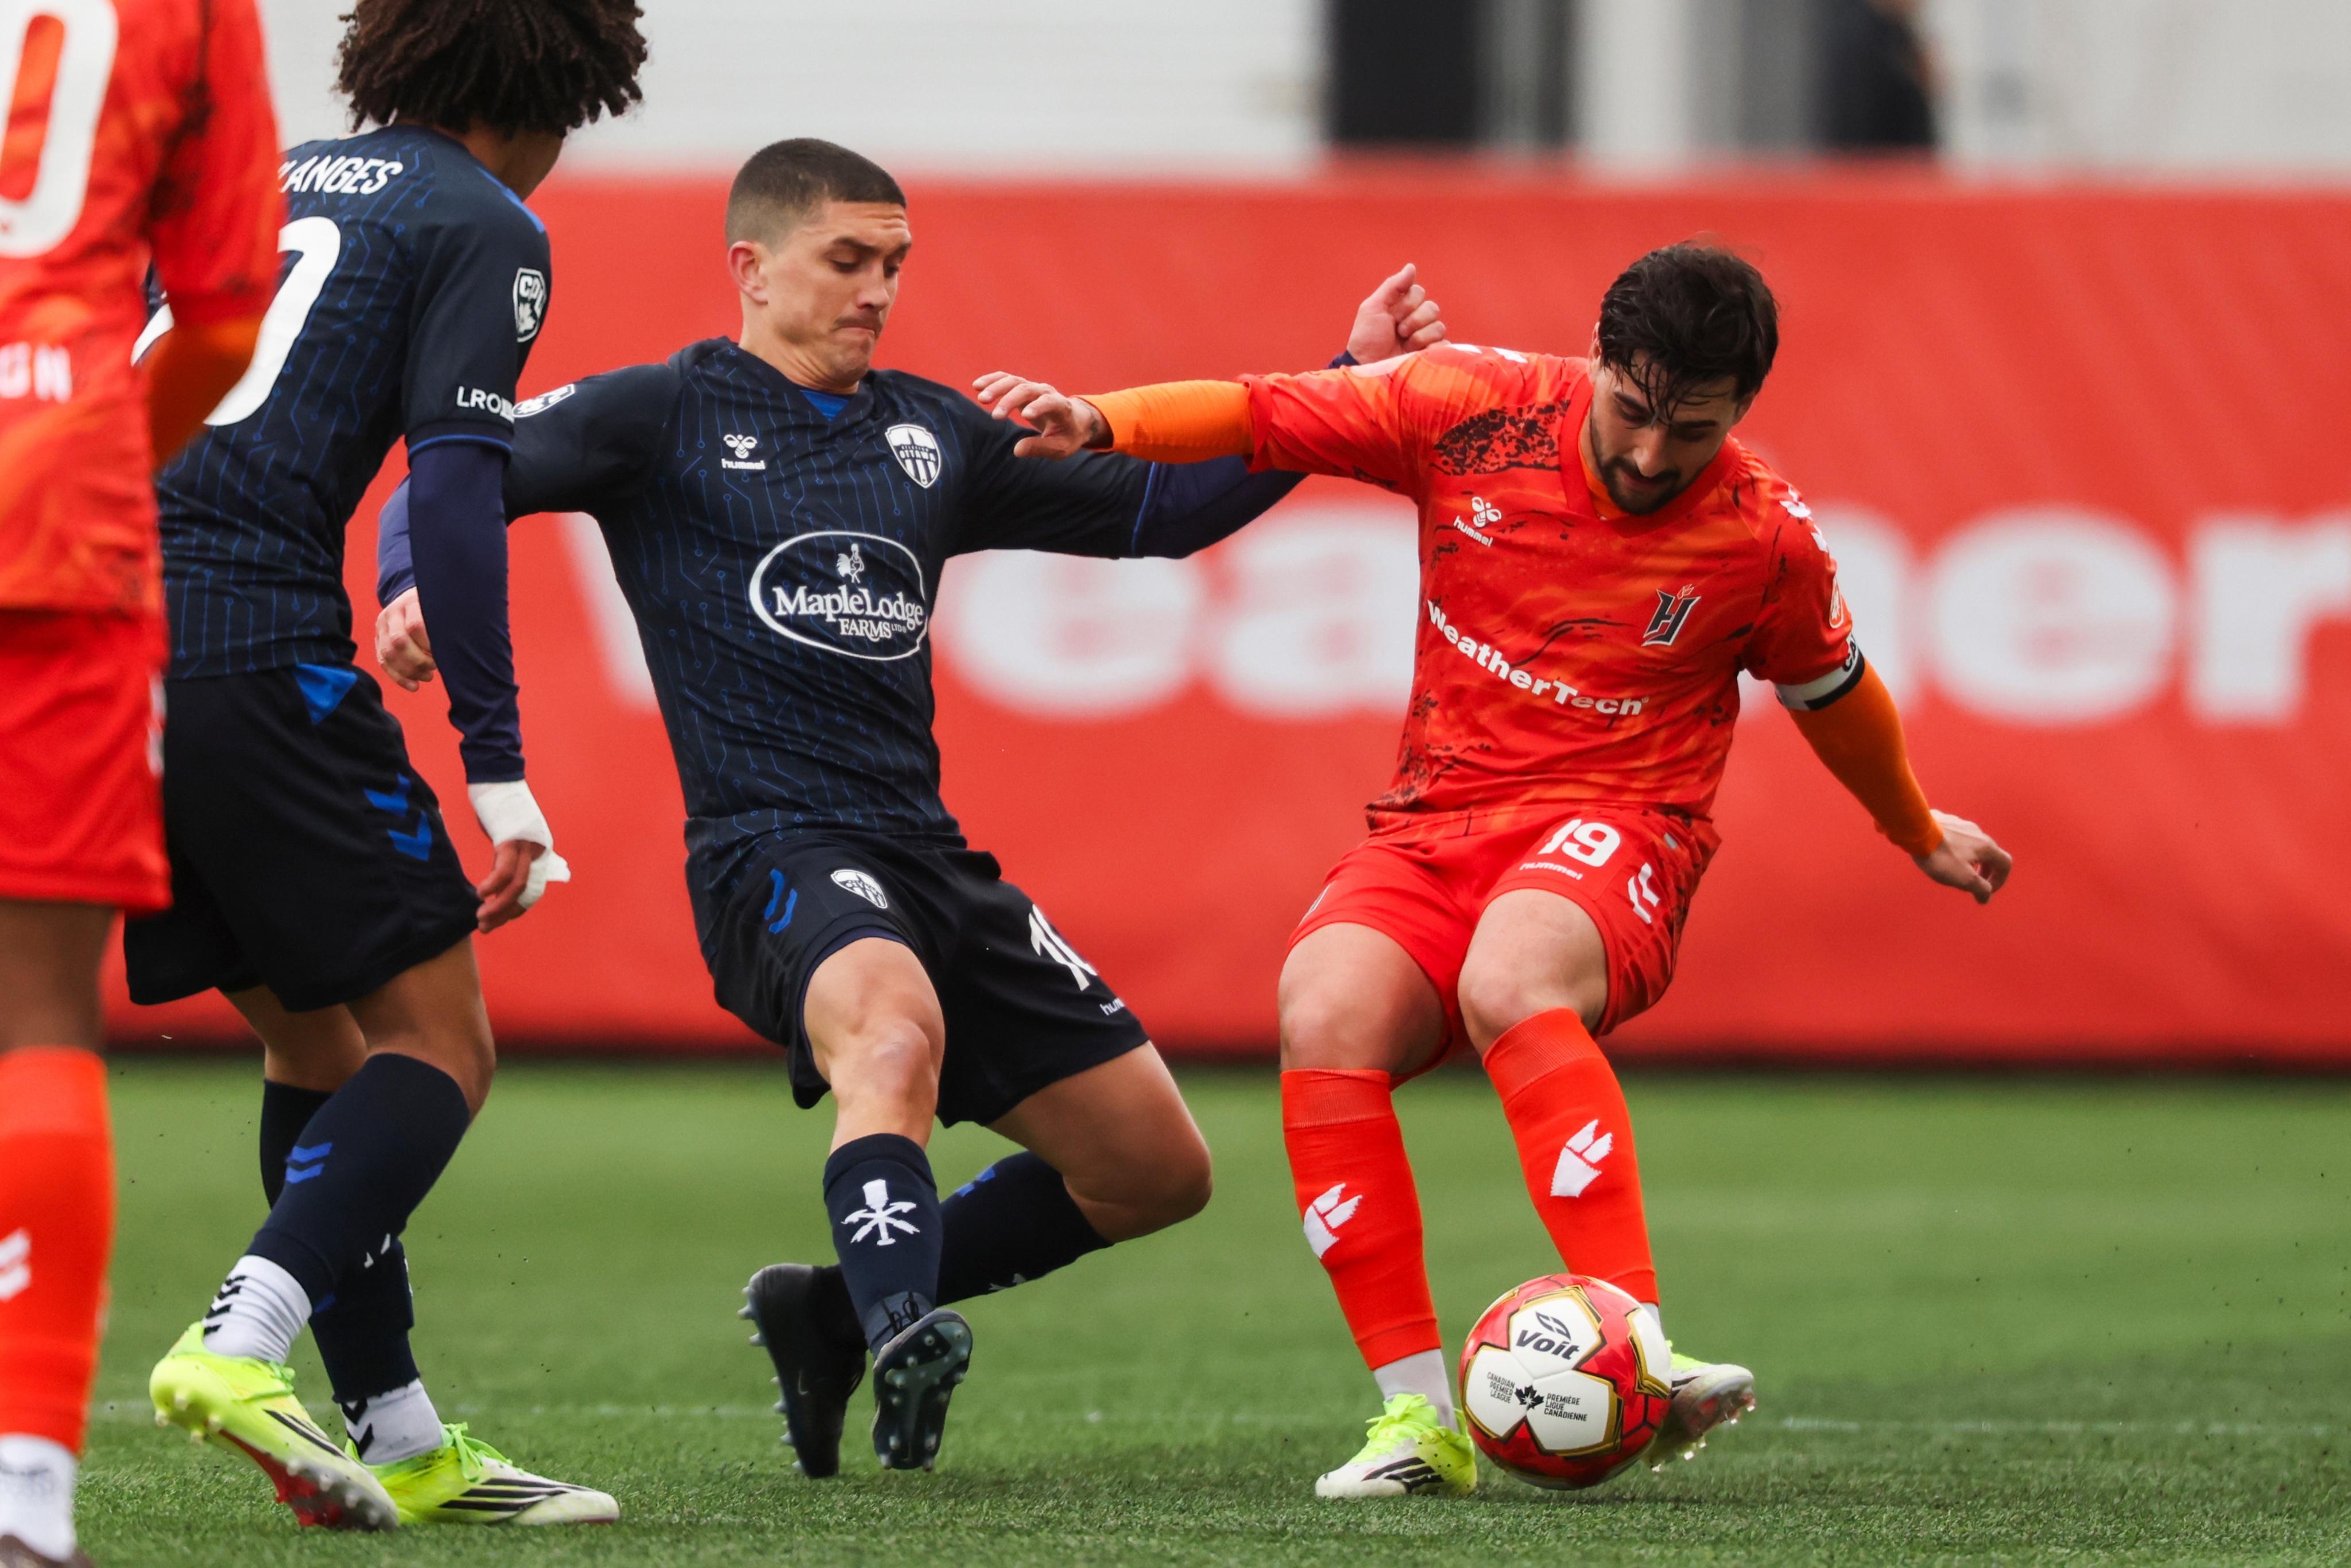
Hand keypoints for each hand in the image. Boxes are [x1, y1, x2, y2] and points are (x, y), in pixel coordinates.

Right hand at [376, 587, 436, 690]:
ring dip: (409, 671)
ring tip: (428, 676)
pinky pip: (383, 662)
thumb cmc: (436, 608)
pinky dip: (399, 677)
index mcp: (410, 602)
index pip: (415, 625)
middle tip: (435, 667)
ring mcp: (382, 626)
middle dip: (418, 660)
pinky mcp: (378, 639)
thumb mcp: (442, 608)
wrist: (414, 600)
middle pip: (399, 641)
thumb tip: (455, 648)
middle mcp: (392, 613)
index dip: (428, 643)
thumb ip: (445, 623)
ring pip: (388, 654)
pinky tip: (414, 686)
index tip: (443, 653)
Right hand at [466, 780, 571, 932]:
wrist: (497, 776)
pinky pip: (505, 868)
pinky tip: (480, 895)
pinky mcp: (512, 837)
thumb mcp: (512, 834)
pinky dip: (493, 886)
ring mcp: (527, 844)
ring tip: (481, 918)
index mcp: (540, 852)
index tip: (498, 920)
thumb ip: (514, 854)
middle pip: (527, 893)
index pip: (533, 890)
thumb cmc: (500, 805)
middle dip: (505, 914)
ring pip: (517, 886)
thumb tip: (506, 876)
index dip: (516, 909)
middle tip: (486, 927)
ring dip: (498, 906)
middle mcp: (539, 850)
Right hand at [970, 372, 1107, 458]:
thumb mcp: (1060, 448)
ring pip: (1014, 381)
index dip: (1038, 407)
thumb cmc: (1067, 436)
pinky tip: (977, 386)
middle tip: (996, 416)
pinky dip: (992, 380)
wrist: (1073, 420)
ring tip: (981, 398)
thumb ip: (1040, 448)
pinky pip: (1006, 379)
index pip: (1050, 402)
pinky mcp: (1022, 387)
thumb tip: (1017, 450)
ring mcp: (1033, 388)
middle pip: (1027, 389)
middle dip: (1011, 400)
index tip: (1024, 416)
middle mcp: (1046, 392)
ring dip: (997, 387)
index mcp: (1061, 407)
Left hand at [1346, 263, 1445, 364]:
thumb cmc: (1367, 339)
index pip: (1419, 292)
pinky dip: (1430, 349)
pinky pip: (1444, 345)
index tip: (1392, 317)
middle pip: (1432, 308)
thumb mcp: (1373, 307)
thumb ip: (1393, 286)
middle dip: (1413, 320)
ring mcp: (1426, 339)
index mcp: (1404, 307)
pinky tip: (1415, 354)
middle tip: (1399, 332)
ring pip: (1439, 326)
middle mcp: (1418, 321)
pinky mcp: (1433, 356)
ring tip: (1405, 346)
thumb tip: (1411, 267)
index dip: (1407, 304)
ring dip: (1419, 336)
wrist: (1368, 368)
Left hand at [1914, 809, 2011, 904]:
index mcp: (1986, 846)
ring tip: (1956, 870)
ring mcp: (1960, 824)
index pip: (2005, 864)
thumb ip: (1980, 889)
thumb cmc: (1941, 857)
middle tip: (1975, 883)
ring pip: (1972, 844)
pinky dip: (1956, 850)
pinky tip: (1941, 855)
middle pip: (1990, 853)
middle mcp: (1977, 832)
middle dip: (1986, 871)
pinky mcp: (1945, 821)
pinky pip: (1956, 837)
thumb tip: (1986, 896)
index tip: (1987, 890)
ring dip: (1971, 860)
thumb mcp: (1964, 879)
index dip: (2000, 880)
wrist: (1915, 832)